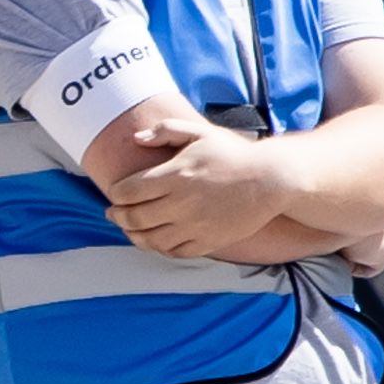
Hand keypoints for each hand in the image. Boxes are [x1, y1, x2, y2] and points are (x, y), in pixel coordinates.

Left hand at [104, 129, 301, 259]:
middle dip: (117, 216)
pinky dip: (159, 248)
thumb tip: (135, 139)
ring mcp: (195, 225)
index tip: (114, 193)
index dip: (115, 194)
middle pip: (134, 217)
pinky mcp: (208, 241)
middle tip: (113, 213)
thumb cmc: (233, 154)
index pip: (128, 191)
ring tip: (130, 228)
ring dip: (134, 235)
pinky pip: (175, 251)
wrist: (270, 179)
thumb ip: (165, 131)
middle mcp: (182, 203)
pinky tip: (156, 240)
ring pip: (150, 239)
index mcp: (176, 174)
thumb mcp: (200, 133)